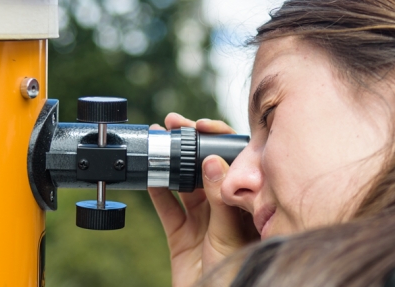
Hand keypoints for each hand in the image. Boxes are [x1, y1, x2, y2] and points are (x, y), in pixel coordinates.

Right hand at [148, 113, 259, 286]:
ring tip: (158, 138)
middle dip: (190, 143)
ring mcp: (202, 222)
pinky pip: (167, 208)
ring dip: (170, 161)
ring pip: (184, 183)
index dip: (219, 140)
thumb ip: (220, 197)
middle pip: (206, 167)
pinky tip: (149, 174)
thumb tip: (211, 161)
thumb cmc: (238, 272)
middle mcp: (225, 209)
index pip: (234, 162)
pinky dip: (156, 190)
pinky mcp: (181, 236)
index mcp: (246, 204)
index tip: (203, 125)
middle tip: (174, 123)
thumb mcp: (230, 232)